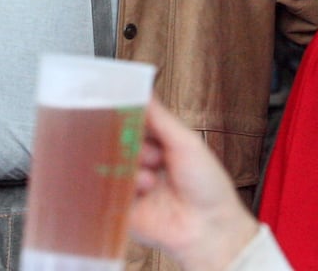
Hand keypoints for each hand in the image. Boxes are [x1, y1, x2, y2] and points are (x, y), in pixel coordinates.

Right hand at [127, 100, 257, 270]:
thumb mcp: (186, 143)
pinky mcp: (122, 208)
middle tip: (139, 146)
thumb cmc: (207, 186)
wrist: (209, 229)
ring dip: (131, 166)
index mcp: (159, 145)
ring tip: (151, 179)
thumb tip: (142, 89)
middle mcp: (142, 163)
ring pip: (112, 163)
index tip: (116, 105)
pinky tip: (141, 189)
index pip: (133, 122)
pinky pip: (108, 190)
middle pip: (118, 141)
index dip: (124, 114)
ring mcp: (131, 185)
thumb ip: (160, 117)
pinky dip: (121, 186)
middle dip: (126, 141)